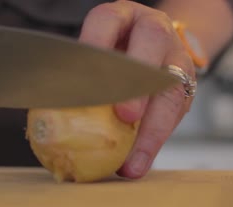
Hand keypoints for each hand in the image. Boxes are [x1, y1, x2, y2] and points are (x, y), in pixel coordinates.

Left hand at [79, 0, 195, 178]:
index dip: (96, 43)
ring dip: (151, 129)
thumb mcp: (97, 51)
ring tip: (132, 163)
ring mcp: (175, 56)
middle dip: (138, 81)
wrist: (156, 48)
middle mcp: (153, 30)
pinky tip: (139, 162)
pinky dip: (155, 141)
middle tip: (125, 116)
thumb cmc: (116, 53)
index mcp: (122, 18)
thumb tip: (45, 116)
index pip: (106, 21)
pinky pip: (176, 113)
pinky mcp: (186, 85)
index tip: (87, 73)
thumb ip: (80, 74)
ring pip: (171, 87)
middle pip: (151, 43)